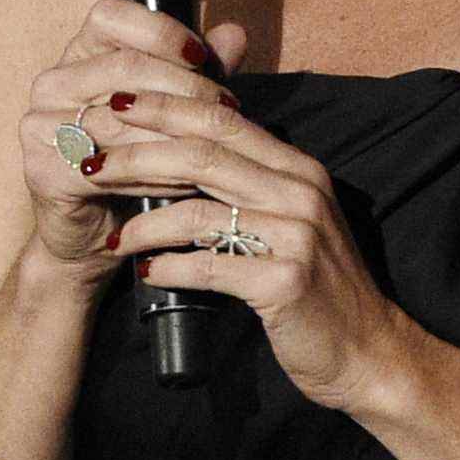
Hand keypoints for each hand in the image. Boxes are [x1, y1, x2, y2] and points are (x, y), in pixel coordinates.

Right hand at [18, 1, 248, 274]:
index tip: (201, 56)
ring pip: (120, 120)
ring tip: (216, 147)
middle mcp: (52, 82)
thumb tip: (236, 32)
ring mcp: (39, 125)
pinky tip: (185, 183)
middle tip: (227, 109)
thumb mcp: (174, 109)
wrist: (101, 229)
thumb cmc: (139, 159)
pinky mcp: (41, 170)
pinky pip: (107, 167)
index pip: (109, 16)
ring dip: (175, 134)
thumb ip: (199, 72)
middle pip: (123, 65)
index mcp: (79, 55)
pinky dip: (153, 176)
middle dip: (184, 87)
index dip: (158, 30)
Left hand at [86, 92, 412, 411]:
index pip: (221, 121)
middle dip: (137, 155)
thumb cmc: (316, 289)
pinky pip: (209, 266)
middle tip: (92, 164)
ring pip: (199, 211)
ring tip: (113, 236)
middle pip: (202, 155)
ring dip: (144, 224)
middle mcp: (300, 192)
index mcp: (298, 169)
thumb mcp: (289, 223)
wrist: (368, 353)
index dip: (163, 109)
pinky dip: (168, 268)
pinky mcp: (286, 282)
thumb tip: (178, 156)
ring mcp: (296, 236)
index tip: (113, 106)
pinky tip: (144, 274)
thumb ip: (248, 186)